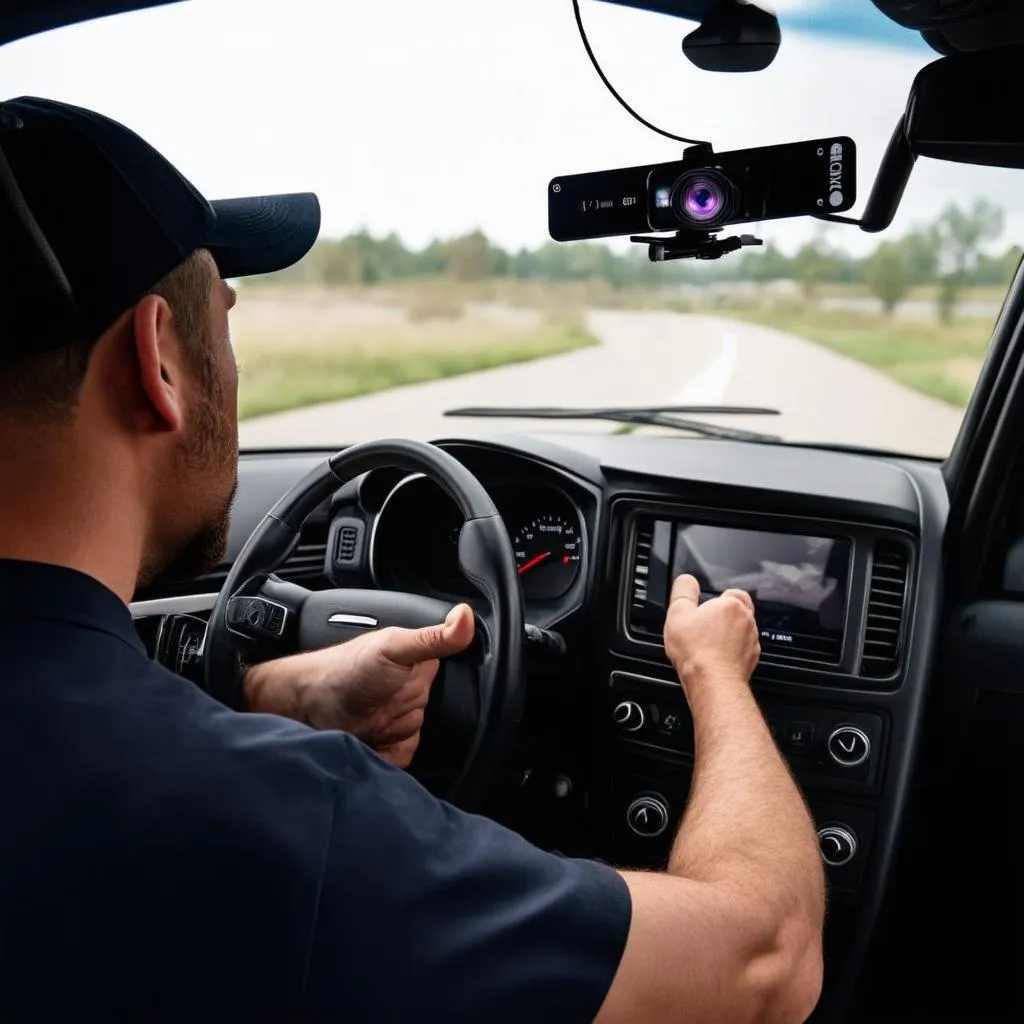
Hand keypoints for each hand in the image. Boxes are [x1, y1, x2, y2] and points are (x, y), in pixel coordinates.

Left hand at [243, 604, 474, 766]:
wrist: (306, 706)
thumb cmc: (346, 669)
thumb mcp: (394, 648)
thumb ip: (432, 637)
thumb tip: (468, 615)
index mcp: (422, 663)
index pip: (459, 674)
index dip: (459, 683)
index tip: (437, 687)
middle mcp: (416, 691)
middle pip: (447, 712)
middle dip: (427, 713)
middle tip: (398, 703)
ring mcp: (404, 719)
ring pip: (426, 738)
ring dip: (403, 734)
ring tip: (381, 722)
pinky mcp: (392, 745)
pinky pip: (406, 757)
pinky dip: (393, 756)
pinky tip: (375, 741)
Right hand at [663, 574, 759, 693]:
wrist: (712, 682)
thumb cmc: (696, 650)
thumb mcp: (677, 612)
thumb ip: (683, 590)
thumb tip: (687, 580)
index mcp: (731, 605)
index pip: (732, 592)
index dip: (717, 599)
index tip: (704, 610)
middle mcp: (746, 620)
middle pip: (738, 610)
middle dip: (723, 617)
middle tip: (705, 626)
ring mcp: (752, 641)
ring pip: (742, 630)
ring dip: (729, 634)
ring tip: (709, 643)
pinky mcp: (752, 659)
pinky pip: (743, 649)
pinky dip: (732, 651)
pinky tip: (716, 657)